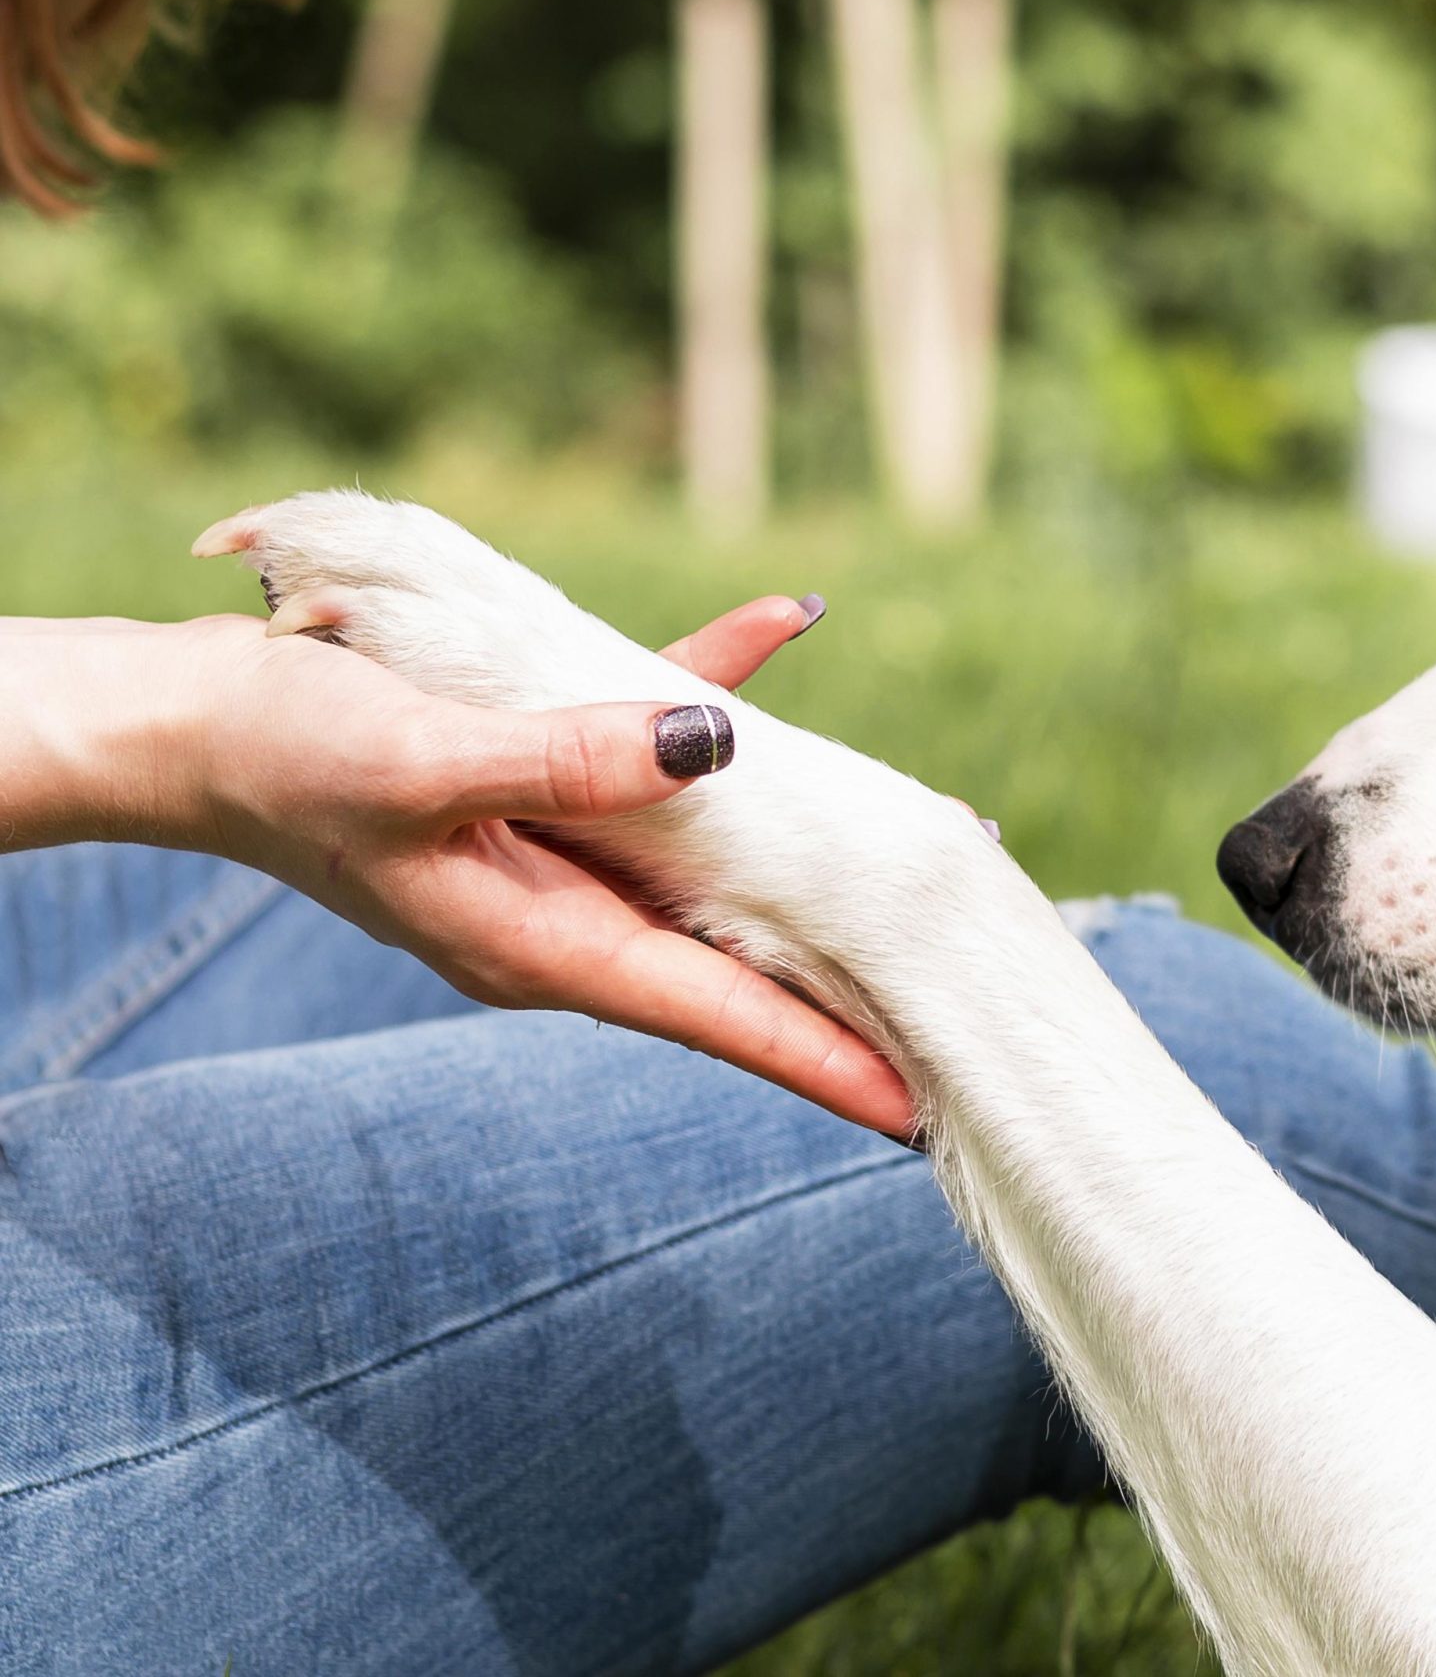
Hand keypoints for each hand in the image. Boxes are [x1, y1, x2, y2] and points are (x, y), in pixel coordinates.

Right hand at [32, 598, 914, 1138]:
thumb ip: (566, 759)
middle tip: (961, 982)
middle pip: (733, 955)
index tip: (915, 1104)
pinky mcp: (542, 777)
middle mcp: (567, 915)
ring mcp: (559, 853)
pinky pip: (649, 735)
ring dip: (808, 841)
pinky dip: (712, 689)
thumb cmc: (280, 756)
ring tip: (921, 834)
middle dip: (842, 972)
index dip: (819, 1057)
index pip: (715, 1016)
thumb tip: (715, 747)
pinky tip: (781, 622)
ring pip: (713, 855)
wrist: (182, 721)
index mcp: (542, 944)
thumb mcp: (421, 762)